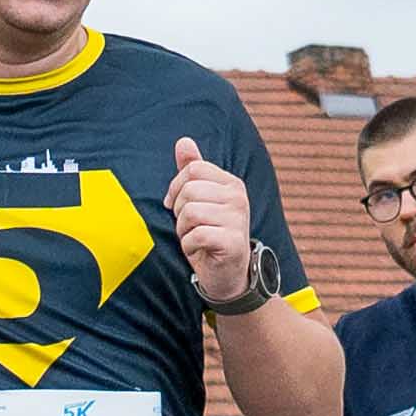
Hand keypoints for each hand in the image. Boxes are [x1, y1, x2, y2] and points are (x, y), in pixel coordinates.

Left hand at [174, 129, 258, 307]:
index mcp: (231, 183)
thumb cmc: (210, 233)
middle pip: (189, 190)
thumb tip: (183, 141)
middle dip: (179, 212)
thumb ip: (193, 170)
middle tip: (190, 226)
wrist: (227, 274)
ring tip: (195, 238)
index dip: (176, 188)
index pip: (193, 169)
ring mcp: (238, 220)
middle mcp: (238, 198)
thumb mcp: (201, 199)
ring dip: (184, 230)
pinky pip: (196, 235)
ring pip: (190, 213)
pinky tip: (199, 251)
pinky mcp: (233, 242)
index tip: (178, 205)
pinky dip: (189, 246)